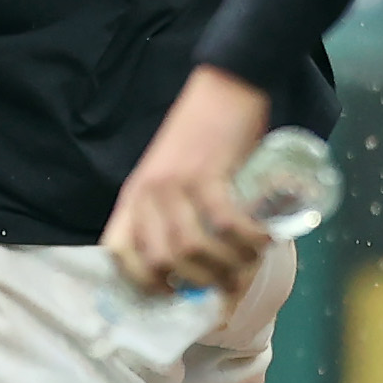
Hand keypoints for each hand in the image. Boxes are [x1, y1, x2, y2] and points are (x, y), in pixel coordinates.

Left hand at [101, 68, 272, 298]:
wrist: (225, 86)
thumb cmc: (204, 137)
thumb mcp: (173, 177)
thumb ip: (176, 214)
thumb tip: (205, 269)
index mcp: (133, 198)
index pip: (117, 254)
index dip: (144, 284)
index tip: (177, 296)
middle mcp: (146, 194)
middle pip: (160, 262)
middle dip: (197, 283)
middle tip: (228, 283)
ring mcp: (173, 183)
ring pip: (191, 248)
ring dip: (227, 265)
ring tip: (251, 261)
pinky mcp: (205, 173)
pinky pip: (224, 223)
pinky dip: (247, 239)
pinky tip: (264, 239)